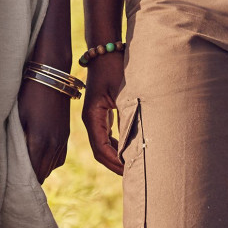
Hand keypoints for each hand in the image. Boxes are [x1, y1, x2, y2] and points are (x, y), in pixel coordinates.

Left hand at [18, 79, 70, 183]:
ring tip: (27, 168)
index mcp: (40, 141)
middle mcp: (54, 144)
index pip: (33, 173)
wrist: (52, 76)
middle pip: (43, 174)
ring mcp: (62, 140)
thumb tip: (13, 160)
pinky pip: (59, 158)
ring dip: (41, 169)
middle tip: (16, 179)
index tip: (12, 185)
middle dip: (31, 178)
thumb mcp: (18, 117)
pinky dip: (49, 161)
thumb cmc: (28, 94)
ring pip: (52, 167)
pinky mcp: (66, 135)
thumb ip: (17, 141)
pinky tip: (39, 156)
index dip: (23, 182)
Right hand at [81, 52, 124, 174]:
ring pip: (102, 146)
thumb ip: (129, 116)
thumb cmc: (115, 68)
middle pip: (99, 152)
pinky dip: (116, 148)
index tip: (129, 171)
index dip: (114, 162)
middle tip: (133, 176)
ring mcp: (95, 117)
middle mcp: (91, 119)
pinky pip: (106, 137)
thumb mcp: (124, 92)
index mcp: (92, 116)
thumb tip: (136, 142)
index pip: (100, 148)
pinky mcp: (101, 114)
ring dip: (115, 158)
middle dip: (115, 165)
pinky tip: (129, 152)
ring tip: (133, 168)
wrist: (107, 52)